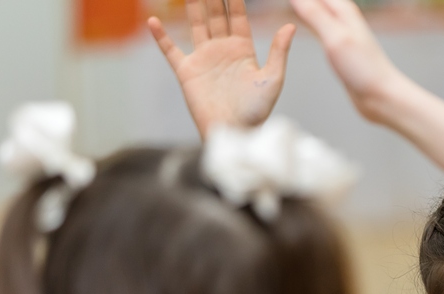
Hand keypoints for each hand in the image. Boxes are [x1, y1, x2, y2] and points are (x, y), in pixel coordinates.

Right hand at [148, 0, 295, 137]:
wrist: (234, 132)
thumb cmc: (256, 111)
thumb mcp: (273, 79)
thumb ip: (279, 52)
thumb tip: (291, 26)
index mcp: (243, 49)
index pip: (237, 15)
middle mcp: (222, 50)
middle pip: (216, 14)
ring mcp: (204, 59)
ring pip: (196, 24)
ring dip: (192, 6)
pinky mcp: (187, 71)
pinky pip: (170, 50)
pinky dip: (161, 36)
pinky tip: (152, 20)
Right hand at [290, 0, 406, 124]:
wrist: (381, 96)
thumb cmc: (363, 69)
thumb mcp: (334, 37)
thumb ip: (314, 14)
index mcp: (343, 9)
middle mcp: (343, 17)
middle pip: (317, 0)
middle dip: (301, 2)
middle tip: (283, 2)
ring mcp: (342, 33)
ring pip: (317, 10)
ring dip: (304, 6)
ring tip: (288, 5)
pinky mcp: (340, 48)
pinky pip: (319, 26)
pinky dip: (308, 21)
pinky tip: (301, 23)